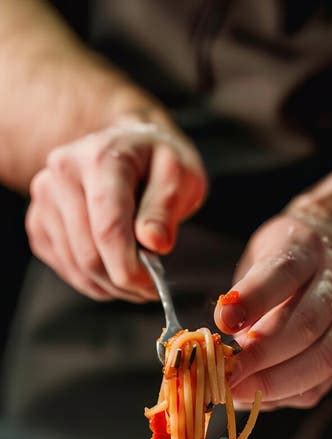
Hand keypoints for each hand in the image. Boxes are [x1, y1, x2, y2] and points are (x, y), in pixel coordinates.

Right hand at [26, 119, 206, 300]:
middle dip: (122, 282)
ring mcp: (45, 197)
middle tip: (149, 286)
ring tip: (134, 277)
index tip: (152, 286)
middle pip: (88, 255)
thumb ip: (166, 208)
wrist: (128, 147)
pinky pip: (64, 267)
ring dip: (108, 285)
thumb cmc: (156, 162)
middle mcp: (63, 173)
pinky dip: (91, 280)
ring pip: (75, 266)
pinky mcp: (38, 220)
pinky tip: (111, 268)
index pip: (108, 229)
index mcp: (99, 158)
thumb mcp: (180, 174)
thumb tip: (155, 242)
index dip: (129, 268)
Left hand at [214, 207, 331, 408]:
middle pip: (307, 324)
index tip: (223, 323)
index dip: (253, 300)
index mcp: (308, 249)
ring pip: (321, 359)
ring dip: (274, 383)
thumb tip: (215, 346)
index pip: (283, 272)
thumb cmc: (286, 260)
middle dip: (262, 356)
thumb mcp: (258, 258)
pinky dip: (285, 395)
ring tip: (238, 391)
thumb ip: (241, 296)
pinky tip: (258, 395)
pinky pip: (320, 383)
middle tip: (227, 373)